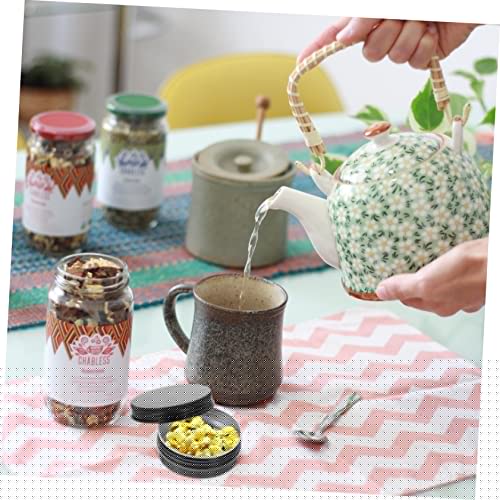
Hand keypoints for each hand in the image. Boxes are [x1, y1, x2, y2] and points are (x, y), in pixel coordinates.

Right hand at [298, 18, 478, 68]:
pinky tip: (432, 33)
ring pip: (393, 57)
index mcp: (369, 17)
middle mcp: (382, 31)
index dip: (316, 49)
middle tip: (401, 17)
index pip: (335, 35)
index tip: (299, 64)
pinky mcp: (421, 56)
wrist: (461, 2)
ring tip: (422, 20)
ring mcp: (401, 44)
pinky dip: (425, 47)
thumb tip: (343, 37)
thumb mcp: (388, 2)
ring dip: (410, 37)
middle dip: (386, 34)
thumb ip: (364, 17)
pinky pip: (414, 63)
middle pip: (368, 52)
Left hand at [375, 238, 488, 315]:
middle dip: (413, 281)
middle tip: (405, 265)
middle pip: (424, 293)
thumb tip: (381, 292)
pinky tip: (450, 255)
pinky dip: (451, 265)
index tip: (389, 276)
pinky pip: (459, 272)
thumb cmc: (468, 272)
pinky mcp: (479, 277)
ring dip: (434, 273)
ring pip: (443, 284)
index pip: (408, 299)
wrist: (498, 262)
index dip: (397, 288)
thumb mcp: (426, 282)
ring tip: (427, 259)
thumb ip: (403, 288)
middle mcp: (453, 301)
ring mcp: (468, 291)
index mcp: (437, 304)